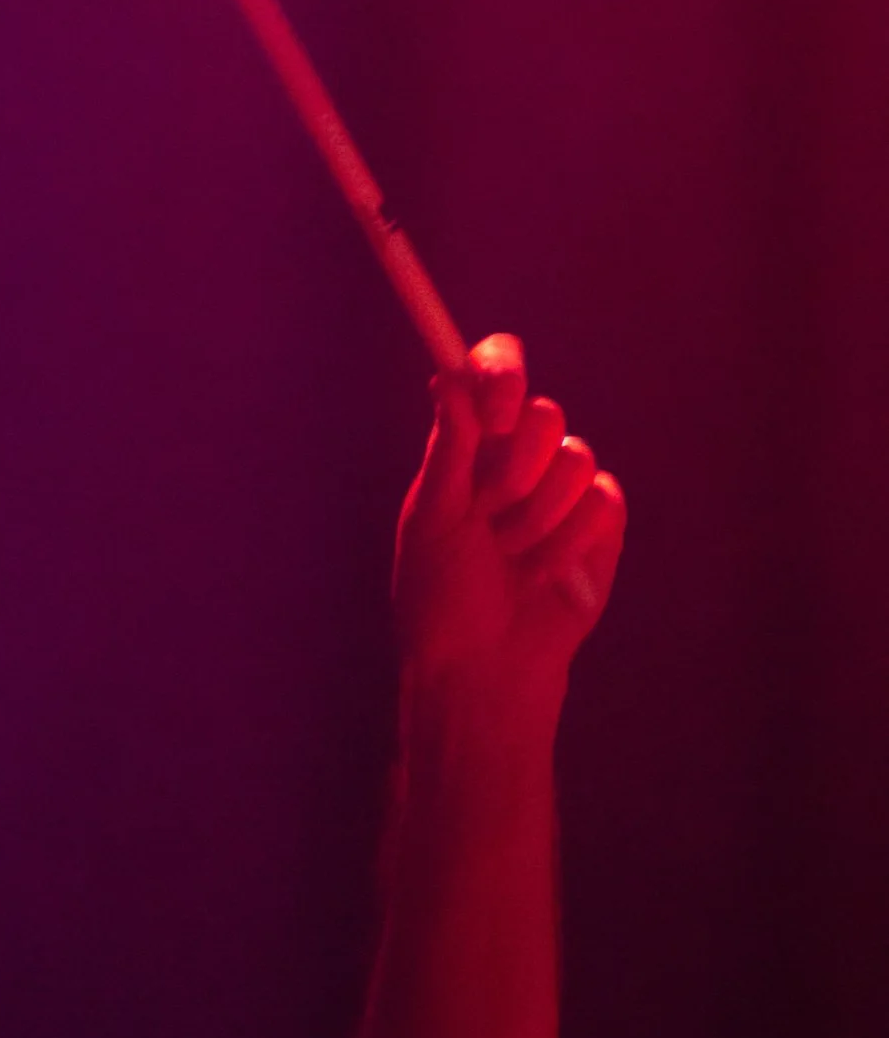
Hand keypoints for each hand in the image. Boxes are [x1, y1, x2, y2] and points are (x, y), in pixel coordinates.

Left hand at [393, 333, 625, 711]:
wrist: (485, 666)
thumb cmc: (442, 597)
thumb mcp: (431, 522)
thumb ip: (448, 451)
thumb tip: (447, 380)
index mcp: (470, 448)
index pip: (494, 378)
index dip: (503, 372)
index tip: (499, 395)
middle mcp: (518, 460)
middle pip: (543, 412)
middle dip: (516, 469)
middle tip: (489, 514)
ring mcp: (563, 491)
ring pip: (575, 457)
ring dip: (539, 518)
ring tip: (513, 558)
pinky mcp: (602, 525)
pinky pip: (605, 499)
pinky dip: (572, 541)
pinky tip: (547, 572)